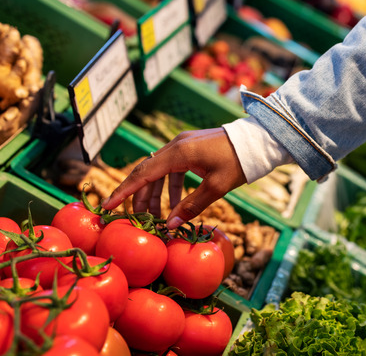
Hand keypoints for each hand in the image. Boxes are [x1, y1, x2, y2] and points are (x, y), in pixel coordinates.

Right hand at [101, 128, 246, 228]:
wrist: (257, 141)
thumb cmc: (238, 162)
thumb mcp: (216, 188)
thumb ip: (191, 206)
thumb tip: (171, 226)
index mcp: (178, 152)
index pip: (142, 173)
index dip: (124, 191)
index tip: (108, 205)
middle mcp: (176, 145)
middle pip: (147, 173)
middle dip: (138, 197)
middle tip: (135, 219)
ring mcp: (182, 145)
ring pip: (158, 171)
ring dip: (154, 193)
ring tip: (154, 216)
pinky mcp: (190, 148)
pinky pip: (171, 168)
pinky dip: (169, 186)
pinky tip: (173, 204)